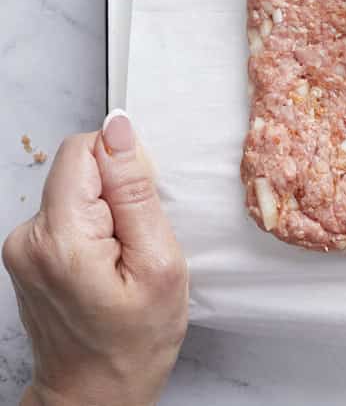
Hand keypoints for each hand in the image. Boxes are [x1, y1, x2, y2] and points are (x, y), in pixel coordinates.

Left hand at [3, 111, 187, 405]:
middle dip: (118, 196)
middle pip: (79, 169)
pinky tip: (107, 268)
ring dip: (108, 216)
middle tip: (137, 246)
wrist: (95, 394)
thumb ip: (135, 190)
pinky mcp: (27, 253)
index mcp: (60, 237)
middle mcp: (27, 237)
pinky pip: (69, 213)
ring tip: (122, 263)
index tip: (141, 213)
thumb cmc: (134, 342)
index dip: (125, 170)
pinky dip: (95, 231)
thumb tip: (120, 129)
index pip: (84, 150)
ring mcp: (21, 247)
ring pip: (76, 191)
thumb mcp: (159, 262)